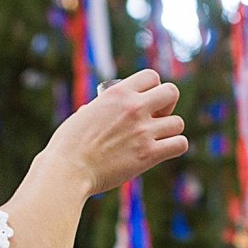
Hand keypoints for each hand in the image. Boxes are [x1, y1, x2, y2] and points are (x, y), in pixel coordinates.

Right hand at [43, 68, 187, 196]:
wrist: (68, 170)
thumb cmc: (67, 146)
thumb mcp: (83, 115)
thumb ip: (98, 109)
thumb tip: (95, 109)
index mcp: (117, 93)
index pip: (151, 76)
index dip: (152, 88)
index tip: (145, 102)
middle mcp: (134, 108)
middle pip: (171, 92)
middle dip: (167, 105)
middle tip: (154, 119)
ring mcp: (143, 131)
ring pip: (178, 123)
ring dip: (170, 131)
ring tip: (155, 139)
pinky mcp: (149, 155)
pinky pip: (180, 144)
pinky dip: (175, 147)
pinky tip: (162, 151)